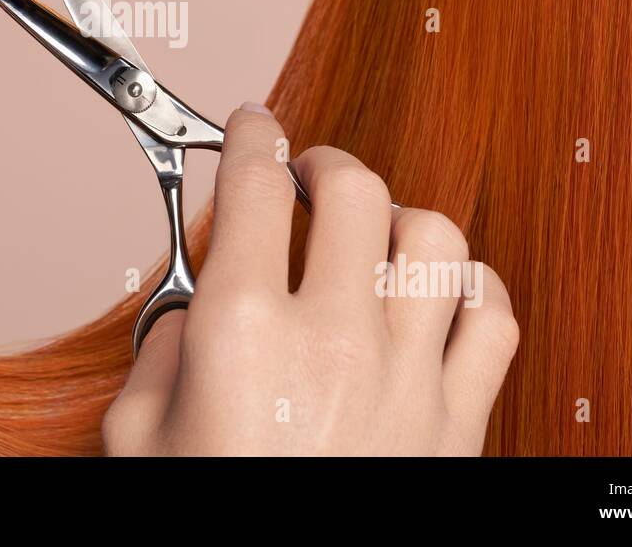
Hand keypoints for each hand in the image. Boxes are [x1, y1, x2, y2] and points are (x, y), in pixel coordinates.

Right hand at [102, 102, 517, 455]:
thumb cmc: (210, 510)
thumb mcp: (138, 438)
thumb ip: (160, 353)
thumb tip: (194, 305)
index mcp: (242, 332)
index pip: (252, 188)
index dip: (251, 136)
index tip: (252, 123)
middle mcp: (333, 337)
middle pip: (354, 190)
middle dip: (324, 163)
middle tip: (305, 175)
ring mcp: (407, 377)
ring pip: (435, 238)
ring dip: (398, 219)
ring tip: (371, 235)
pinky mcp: (460, 421)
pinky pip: (494, 315)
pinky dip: (470, 286)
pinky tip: (436, 294)